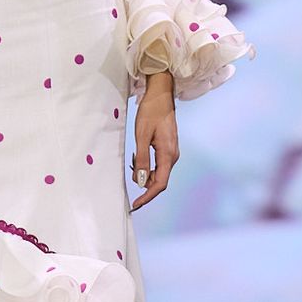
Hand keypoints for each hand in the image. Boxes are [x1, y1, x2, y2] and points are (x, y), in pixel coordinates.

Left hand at [131, 74, 178, 211]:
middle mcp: (173, 156)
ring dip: (145, 173)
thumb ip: (142, 160)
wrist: (160, 96)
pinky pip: (158, 165)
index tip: (135, 204)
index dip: (147, 197)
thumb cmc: (150, 112)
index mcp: (168, 154)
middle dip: (144, 184)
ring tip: (132, 162)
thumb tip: (141, 181)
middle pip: (159, 180)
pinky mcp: (168, 149)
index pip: (160, 184)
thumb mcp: (142, 136)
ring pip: (158, 173)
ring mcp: (171, 153)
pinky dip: (147, 166)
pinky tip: (138, 158)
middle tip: (129, 174)